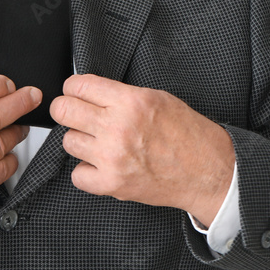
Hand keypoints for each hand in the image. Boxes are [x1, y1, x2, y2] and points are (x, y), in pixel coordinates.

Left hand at [50, 74, 233, 225]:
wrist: (207, 171)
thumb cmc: (186, 134)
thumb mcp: (156, 98)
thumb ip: (120, 94)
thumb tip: (89, 91)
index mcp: (130, 102)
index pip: (77, 86)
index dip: (73, 88)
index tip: (76, 93)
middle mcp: (118, 128)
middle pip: (63, 111)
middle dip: (68, 110)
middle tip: (78, 115)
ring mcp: (112, 157)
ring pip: (68, 141)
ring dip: (81, 141)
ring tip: (100, 143)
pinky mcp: (112, 183)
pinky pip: (77, 175)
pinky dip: (87, 172)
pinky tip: (101, 165)